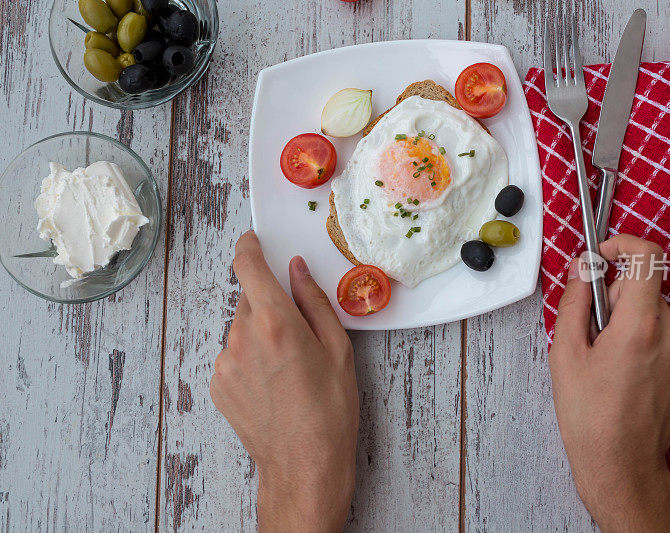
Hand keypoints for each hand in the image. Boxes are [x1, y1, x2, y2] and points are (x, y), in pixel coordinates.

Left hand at [210, 231, 357, 531]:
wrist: (303, 464)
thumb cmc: (329, 411)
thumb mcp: (337, 349)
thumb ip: (313, 301)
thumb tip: (298, 271)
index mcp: (275, 322)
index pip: (248, 266)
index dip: (249, 247)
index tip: (253, 241)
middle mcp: (242, 337)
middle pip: (250, 299)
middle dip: (270, 304)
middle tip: (298, 332)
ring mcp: (225, 363)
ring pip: (242, 328)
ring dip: (261, 333)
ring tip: (288, 367)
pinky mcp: (218, 384)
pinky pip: (233, 354)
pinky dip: (250, 357)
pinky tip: (273, 382)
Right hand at [549, 234, 669, 531]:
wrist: (621, 461)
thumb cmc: (588, 412)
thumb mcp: (565, 351)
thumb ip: (574, 300)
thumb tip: (582, 266)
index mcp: (639, 326)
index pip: (647, 256)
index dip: (623, 244)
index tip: (604, 254)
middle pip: (645, 288)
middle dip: (617, 299)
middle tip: (595, 333)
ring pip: (657, 311)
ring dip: (634, 320)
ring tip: (613, 359)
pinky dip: (651, 339)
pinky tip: (632, 370)